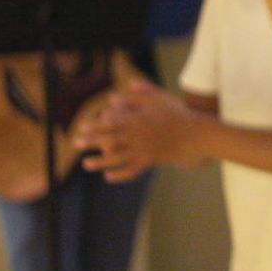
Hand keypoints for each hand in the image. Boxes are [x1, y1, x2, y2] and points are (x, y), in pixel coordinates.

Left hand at [72, 80, 202, 181]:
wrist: (196, 135)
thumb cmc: (178, 114)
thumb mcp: (160, 98)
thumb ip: (138, 94)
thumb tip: (115, 94)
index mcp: (139, 119)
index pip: (112, 122)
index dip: (96, 125)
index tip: (82, 126)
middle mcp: (138, 136)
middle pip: (110, 139)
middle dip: (91, 141)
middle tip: (76, 143)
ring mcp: (144, 150)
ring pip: (118, 158)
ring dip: (100, 162)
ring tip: (86, 164)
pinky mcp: (150, 161)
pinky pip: (132, 170)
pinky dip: (119, 175)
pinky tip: (108, 176)